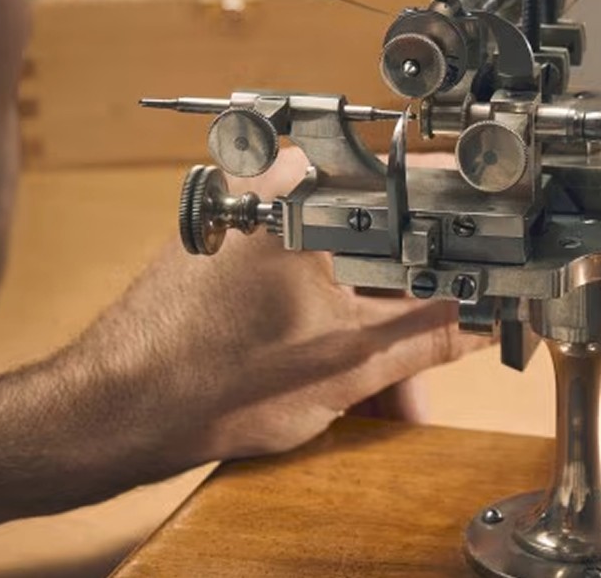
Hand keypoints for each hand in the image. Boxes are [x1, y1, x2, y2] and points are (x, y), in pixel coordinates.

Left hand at [70, 146, 486, 477]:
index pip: (410, 199)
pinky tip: (345, 373)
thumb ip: (428, 335)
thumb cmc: (203, 379)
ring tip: (386, 393)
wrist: (117, 410)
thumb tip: (481, 320)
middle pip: (378, 243)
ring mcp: (252, 218)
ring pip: (345, 267)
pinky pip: (309, 276)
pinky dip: (335, 319)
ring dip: (372, 327)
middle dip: (409, 314)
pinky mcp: (238, 249)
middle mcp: (274, 190)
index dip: (456, 245)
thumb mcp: (343, 362)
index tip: (483, 277)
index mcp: (301, 192)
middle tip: (430, 366)